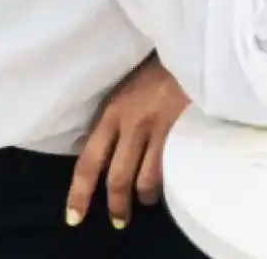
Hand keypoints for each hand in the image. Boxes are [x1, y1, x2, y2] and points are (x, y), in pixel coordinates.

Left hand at [66, 56, 189, 230]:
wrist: (192, 46)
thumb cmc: (158, 66)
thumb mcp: (124, 88)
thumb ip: (110, 117)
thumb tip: (87, 146)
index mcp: (112, 112)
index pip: (88, 161)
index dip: (79, 193)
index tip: (74, 217)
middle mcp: (131, 122)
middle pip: (117, 177)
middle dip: (116, 205)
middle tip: (119, 221)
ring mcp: (160, 126)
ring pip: (146, 178)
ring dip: (144, 197)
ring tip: (147, 202)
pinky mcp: (184, 127)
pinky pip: (172, 166)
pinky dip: (168, 181)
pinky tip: (170, 182)